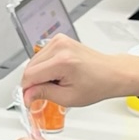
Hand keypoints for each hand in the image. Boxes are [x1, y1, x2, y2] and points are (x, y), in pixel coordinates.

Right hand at [20, 36, 138, 108]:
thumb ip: (43, 94)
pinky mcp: (59, 40)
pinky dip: (44, 67)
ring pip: (33, 62)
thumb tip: (26, 95)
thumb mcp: (68, 97)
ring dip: (39, 75)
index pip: (30, 76)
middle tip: (48, 92)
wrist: (112, 73)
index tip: (30, 100)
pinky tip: (57, 73)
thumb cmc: (97, 84)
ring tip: (57, 81)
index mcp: (62, 61)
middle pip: (29, 68)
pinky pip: (41, 56)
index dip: (27, 90)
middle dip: (34, 83)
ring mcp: (59, 41)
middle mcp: (60, 47)